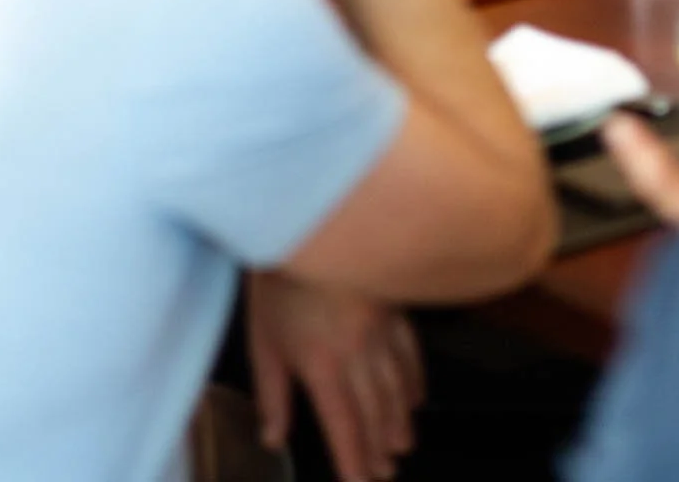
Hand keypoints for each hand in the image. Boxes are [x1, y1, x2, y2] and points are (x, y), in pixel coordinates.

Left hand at [247, 272, 423, 481]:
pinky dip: (415, 380)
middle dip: (379, 448)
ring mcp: (381, 330)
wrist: (308, 220)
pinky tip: (416, 398)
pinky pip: (410, 353)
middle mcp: (357, 353)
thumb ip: (271, 393)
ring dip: (400, 422)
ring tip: (402, 447)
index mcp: (322, 365)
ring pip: (397, 387)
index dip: (353, 458)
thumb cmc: (279, 279)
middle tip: (385, 474)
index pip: (343, 424)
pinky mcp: (393, 308)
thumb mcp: (262, 339)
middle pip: (374, 411)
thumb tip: (273, 437)